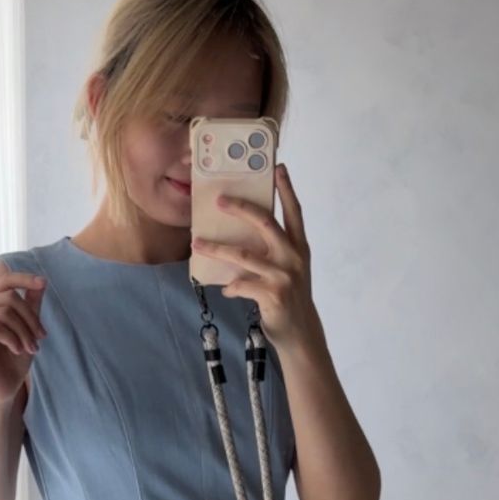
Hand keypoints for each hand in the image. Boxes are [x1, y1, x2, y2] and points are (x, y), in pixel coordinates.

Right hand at [0, 270, 47, 405]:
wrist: (2, 390)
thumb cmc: (13, 361)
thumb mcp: (27, 330)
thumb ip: (31, 306)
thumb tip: (42, 281)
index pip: (4, 281)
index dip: (23, 278)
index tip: (43, 283)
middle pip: (9, 298)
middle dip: (30, 318)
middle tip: (40, 339)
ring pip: (3, 313)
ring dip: (24, 332)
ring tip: (31, 349)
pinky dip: (12, 339)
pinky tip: (18, 351)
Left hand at [191, 163, 321, 349]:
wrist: (301, 332)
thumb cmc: (290, 297)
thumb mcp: (290, 269)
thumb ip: (274, 252)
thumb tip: (240, 237)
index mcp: (299, 246)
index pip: (294, 211)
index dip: (286, 189)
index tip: (278, 167)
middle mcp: (293, 256)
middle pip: (264, 222)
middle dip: (240, 207)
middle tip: (219, 199)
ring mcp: (283, 275)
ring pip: (243, 254)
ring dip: (216, 248)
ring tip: (197, 243)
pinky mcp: (272, 294)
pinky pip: (240, 284)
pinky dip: (230, 287)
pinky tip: (227, 291)